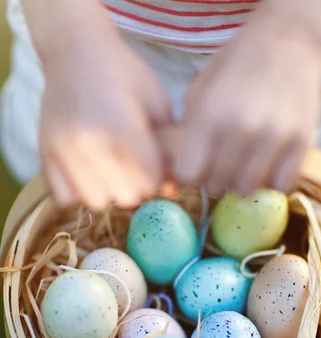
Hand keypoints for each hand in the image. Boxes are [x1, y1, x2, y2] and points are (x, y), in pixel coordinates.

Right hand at [40, 33, 171, 209]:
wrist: (75, 49)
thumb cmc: (124, 74)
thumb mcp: (157, 103)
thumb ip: (168, 147)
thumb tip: (172, 189)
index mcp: (121, 126)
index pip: (149, 181)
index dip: (159, 179)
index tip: (157, 168)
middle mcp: (88, 141)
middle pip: (125, 196)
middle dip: (137, 188)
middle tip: (135, 171)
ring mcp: (62, 149)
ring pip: (96, 201)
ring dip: (108, 193)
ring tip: (112, 173)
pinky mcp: (44, 153)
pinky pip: (65, 197)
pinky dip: (79, 192)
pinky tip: (89, 174)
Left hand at [172, 16, 320, 196]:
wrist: (287, 41)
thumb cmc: (237, 66)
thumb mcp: (200, 90)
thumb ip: (188, 132)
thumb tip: (178, 172)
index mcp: (209, 115)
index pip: (188, 175)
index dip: (188, 175)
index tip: (195, 167)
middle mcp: (241, 129)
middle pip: (217, 186)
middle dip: (214, 179)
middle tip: (221, 163)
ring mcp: (273, 138)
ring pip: (247, 189)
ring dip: (243, 181)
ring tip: (245, 163)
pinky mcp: (300, 143)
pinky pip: (282, 185)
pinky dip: (274, 180)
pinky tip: (269, 164)